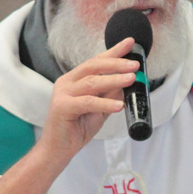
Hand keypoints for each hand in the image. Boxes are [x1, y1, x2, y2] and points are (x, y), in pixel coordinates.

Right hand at [36, 38, 137, 161]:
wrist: (57, 150)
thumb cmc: (76, 129)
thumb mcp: (99, 108)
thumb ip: (110, 94)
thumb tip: (128, 81)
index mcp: (74, 80)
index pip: (96, 61)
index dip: (114, 51)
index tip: (130, 43)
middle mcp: (67, 82)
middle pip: (93, 66)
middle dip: (116, 63)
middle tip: (135, 64)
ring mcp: (63, 93)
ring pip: (92, 82)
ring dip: (114, 79)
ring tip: (132, 79)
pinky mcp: (62, 107)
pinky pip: (88, 102)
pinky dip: (105, 103)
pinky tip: (119, 105)